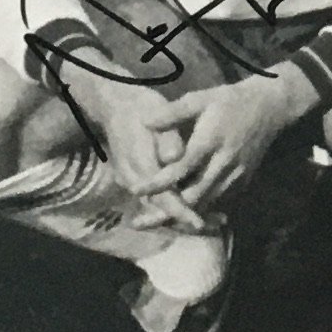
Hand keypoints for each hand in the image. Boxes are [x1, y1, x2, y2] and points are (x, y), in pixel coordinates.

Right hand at [72, 73, 200, 213]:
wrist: (115, 106)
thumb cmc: (141, 108)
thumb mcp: (156, 113)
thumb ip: (167, 138)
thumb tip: (174, 158)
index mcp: (140, 164)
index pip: (161, 196)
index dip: (180, 211)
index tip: (198, 222)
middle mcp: (133, 180)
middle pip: (160, 210)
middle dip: (185, 220)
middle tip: (215, 225)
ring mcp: (131, 183)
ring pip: (157, 208)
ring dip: (181, 216)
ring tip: (212, 221)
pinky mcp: (134, 182)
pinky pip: (154, 200)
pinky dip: (173, 207)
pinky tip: (196, 207)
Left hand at [154, 72, 305, 212]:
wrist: (270, 108)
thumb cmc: (230, 101)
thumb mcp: (201, 98)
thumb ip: (173, 112)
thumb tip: (144, 122)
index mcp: (210, 142)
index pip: (181, 168)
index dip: (158, 182)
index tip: (136, 189)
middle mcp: (223, 163)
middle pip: (193, 196)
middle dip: (167, 211)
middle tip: (141, 221)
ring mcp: (235, 175)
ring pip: (206, 204)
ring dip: (181, 214)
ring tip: (156, 221)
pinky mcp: (243, 182)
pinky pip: (219, 202)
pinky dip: (200, 211)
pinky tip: (182, 216)